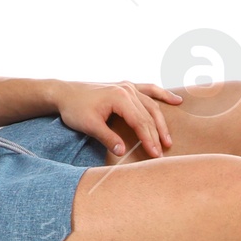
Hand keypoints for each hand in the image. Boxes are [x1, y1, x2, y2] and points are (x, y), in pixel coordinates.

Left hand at [50, 80, 180, 158]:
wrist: (64, 93)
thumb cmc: (74, 109)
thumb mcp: (89, 125)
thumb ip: (107, 138)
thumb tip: (122, 151)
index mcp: (119, 97)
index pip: (140, 122)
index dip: (148, 139)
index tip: (155, 154)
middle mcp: (127, 89)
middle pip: (148, 115)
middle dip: (156, 134)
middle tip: (162, 152)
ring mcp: (128, 86)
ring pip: (151, 104)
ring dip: (161, 121)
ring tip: (168, 138)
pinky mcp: (126, 86)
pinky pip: (149, 90)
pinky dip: (162, 94)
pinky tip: (176, 100)